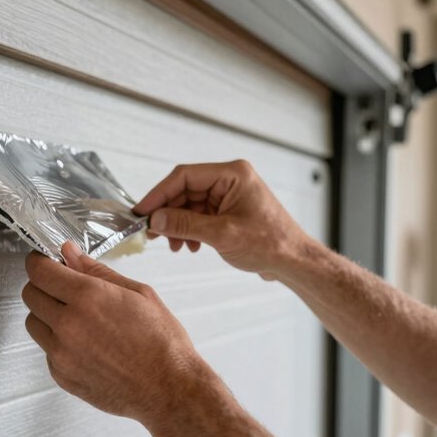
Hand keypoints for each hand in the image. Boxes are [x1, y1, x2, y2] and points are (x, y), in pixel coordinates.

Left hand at [22, 242, 212, 424]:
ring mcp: (62, 353)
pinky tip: (84, 342)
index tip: (45, 261)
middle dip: (43, 285)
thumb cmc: (161, 342)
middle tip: (63, 287)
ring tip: (76, 317)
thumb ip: (97, 270)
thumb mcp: (138, 293)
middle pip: (30, 294)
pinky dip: (57, 342)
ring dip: (46, 314)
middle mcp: (69, 324)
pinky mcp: (61, 375)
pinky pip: (46, 350)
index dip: (39, 261)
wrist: (168, 388)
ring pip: (33, 322)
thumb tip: (69, 253)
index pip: (38, 270)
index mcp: (88, 297)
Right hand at [133, 160, 309, 279]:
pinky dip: (190, 230)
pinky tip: (190, 246)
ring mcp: (229, 195)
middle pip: (185, 191)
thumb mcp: (222, 234)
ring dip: (178, 225)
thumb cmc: (271, 244)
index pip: (184, 176)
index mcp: (232, 174)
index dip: (159, 194)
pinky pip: (199, 215)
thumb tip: (155, 219)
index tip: (142, 212)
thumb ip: (185, 225)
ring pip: (189, 205)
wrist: (294, 261)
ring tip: (175, 245)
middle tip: (153, 233)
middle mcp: (230, 180)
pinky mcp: (228, 210)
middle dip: (168, 214)